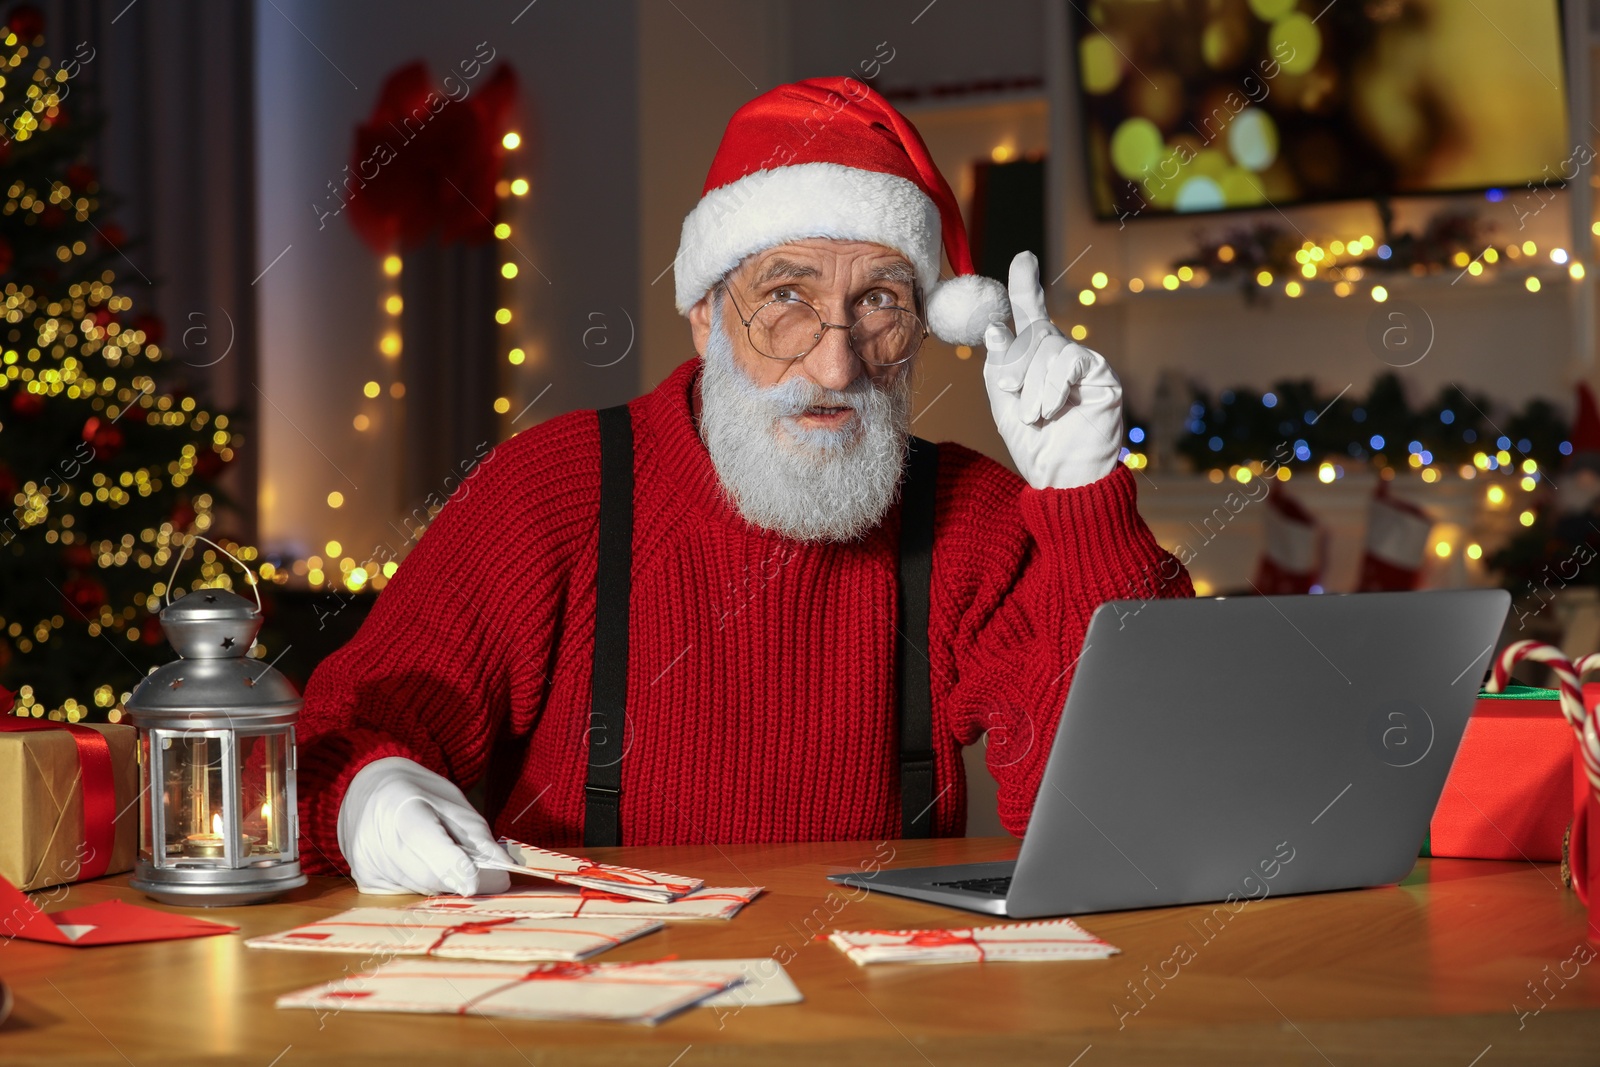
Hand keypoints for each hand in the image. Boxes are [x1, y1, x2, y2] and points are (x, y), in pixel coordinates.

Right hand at [336, 756, 514, 895]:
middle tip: (487, 875)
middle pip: (427, 873)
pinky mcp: (364, 880)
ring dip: (445, 882)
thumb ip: (476, 836)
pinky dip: (427, 885)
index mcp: (399, 804)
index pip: (424, 838)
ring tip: (448, 858)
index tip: (473, 884)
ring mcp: (365, 862)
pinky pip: (408, 894)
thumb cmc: (420, 795)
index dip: (450, 863)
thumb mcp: (453, 803)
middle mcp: (375, 836)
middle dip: (461, 878)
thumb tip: (502, 873)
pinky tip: (425, 865)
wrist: (370, 792)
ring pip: (421, 888)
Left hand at [982, 251, 1123, 489]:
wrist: (1062, 478)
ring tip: (1032, 414)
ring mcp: (1084, 364)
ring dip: (1033, 383)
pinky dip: (1053, 385)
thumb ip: (999, 366)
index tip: (1023, 259)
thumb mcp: (1003, 403)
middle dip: (1016, 361)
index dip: (1026, 286)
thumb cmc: (1034, 445)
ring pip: (1050, 347)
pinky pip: (1070, 360)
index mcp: (1036, 359)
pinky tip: (1051, 408)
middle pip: (1035, 331)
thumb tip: (995, 328)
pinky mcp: (1102, 376)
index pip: (1031, 314)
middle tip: (1010, 390)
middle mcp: (1062, 356)